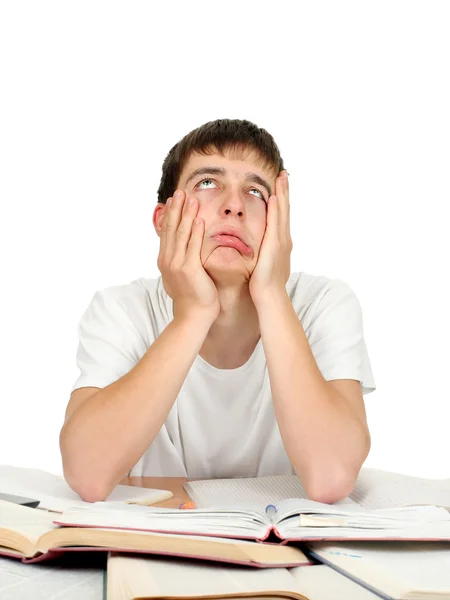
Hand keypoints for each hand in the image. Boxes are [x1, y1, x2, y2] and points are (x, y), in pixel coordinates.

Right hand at [157, 189, 219, 321]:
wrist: (194, 315)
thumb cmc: (193, 296)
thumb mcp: (182, 275)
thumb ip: (181, 260)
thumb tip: (184, 251)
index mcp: (165, 260)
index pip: (166, 232)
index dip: (170, 214)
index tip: (174, 200)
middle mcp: (168, 259)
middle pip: (171, 228)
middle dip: (176, 208)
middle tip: (180, 191)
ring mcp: (176, 264)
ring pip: (181, 233)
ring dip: (186, 214)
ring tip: (190, 198)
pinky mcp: (188, 269)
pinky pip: (192, 245)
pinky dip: (195, 231)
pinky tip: (199, 218)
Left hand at [249, 171, 292, 303]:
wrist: (269, 295)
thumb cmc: (264, 284)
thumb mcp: (264, 263)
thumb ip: (264, 253)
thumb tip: (261, 249)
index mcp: (280, 242)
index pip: (281, 216)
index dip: (282, 199)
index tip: (280, 184)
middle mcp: (284, 238)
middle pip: (285, 209)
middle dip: (285, 191)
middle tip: (284, 173)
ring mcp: (281, 241)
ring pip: (283, 212)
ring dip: (283, 194)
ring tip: (282, 177)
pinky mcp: (275, 245)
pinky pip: (275, 223)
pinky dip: (276, 209)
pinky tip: (274, 197)